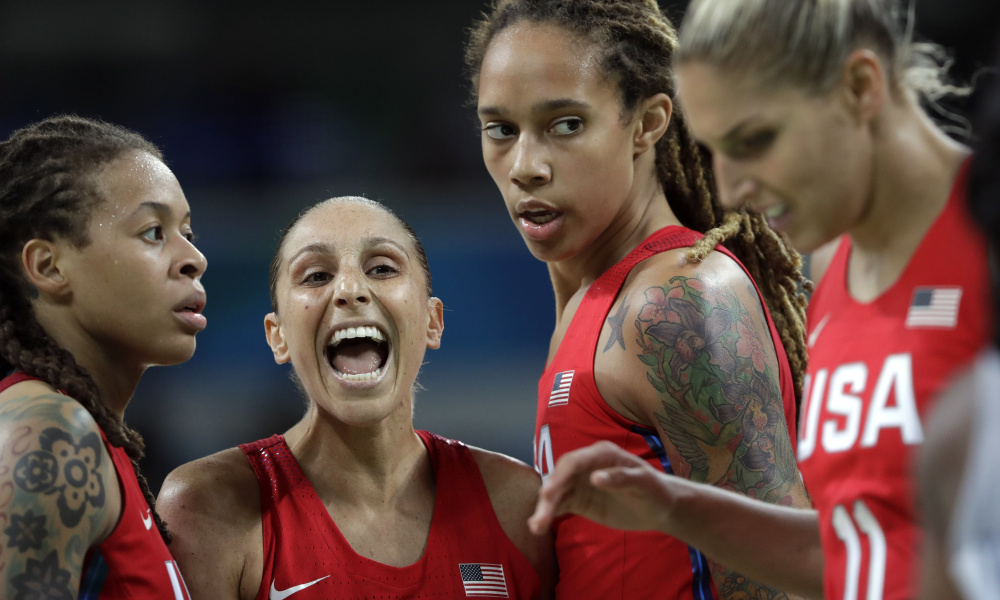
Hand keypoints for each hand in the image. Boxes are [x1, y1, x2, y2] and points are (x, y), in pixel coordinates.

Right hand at [528, 441, 679, 534]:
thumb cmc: (655, 490)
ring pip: (557, 493)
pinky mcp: (579, 500)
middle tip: (540, 515)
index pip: (574, 462)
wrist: (659, 507)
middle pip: (560, 477)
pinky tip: (539, 526)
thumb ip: (621, 478)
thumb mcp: (645, 483)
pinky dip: (549, 514)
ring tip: (535, 527)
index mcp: (601, 454)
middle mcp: (586, 466)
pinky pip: (560, 506)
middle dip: (548, 495)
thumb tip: (595, 478)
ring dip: (544, 508)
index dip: (559, 476)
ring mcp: (581, 483)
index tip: (548, 493)